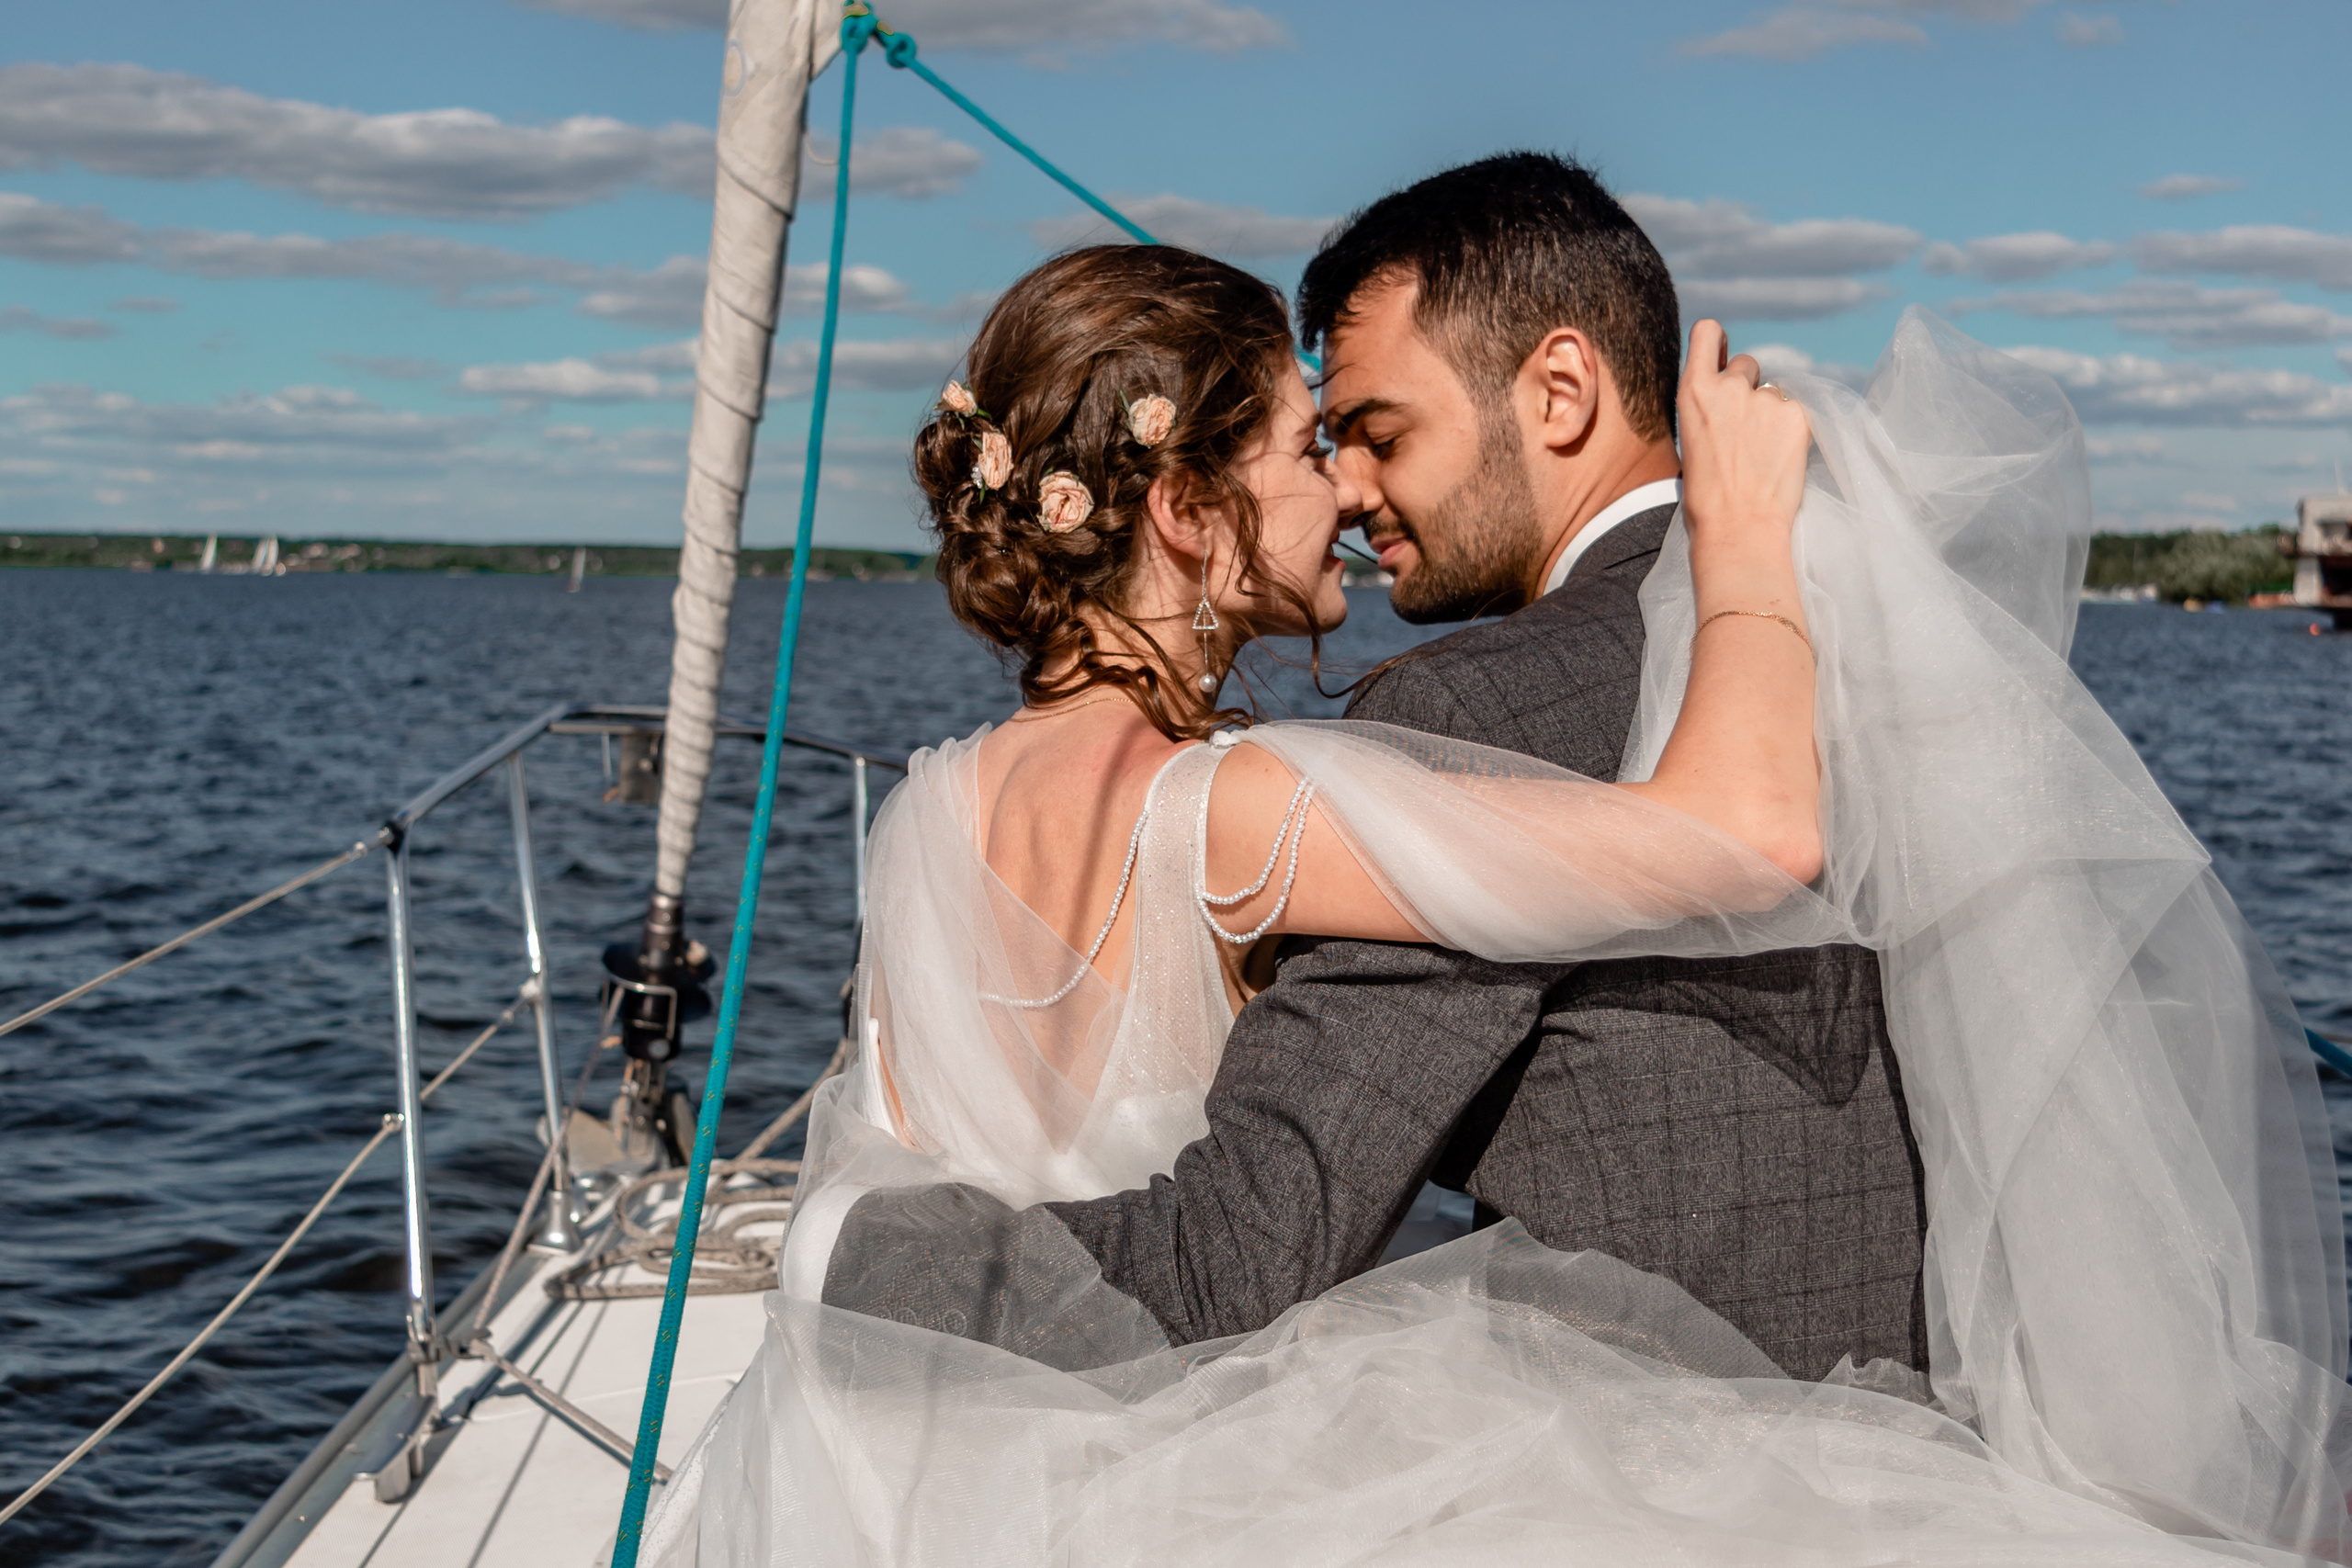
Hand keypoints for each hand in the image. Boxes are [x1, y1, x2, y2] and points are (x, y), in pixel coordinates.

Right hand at [1677, 320, 1811, 553]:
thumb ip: (1711, 406)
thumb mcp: (1692, 438)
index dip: (1718, 342)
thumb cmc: (1707, 496)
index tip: (1722, 357)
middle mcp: (1729, 386)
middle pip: (1746, 364)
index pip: (1707, 332)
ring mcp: (1766, 399)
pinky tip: (1780, 460)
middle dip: (1747, 387)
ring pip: (1773, 392)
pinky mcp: (1797, 415)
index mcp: (1693, 391)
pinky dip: (1791, 432)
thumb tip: (1735, 392)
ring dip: (1770, 413)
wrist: (1737, 527)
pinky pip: (1796, 412)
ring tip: (1762, 454)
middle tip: (1745, 430)